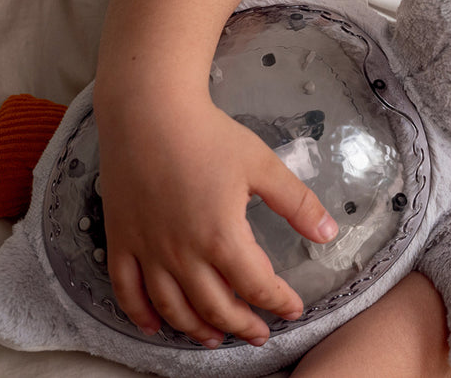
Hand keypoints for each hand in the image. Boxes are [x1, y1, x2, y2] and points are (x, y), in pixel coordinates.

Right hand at [96, 95, 337, 347]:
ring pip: (173, 308)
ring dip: (197, 330)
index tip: (292, 310)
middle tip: (259, 334)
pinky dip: (142, 315)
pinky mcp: (121, 240)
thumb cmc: (209, 136)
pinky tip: (156, 326)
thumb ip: (297, 204)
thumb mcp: (264, 166)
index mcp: (222, 236)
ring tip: (216, 339)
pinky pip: (127, 291)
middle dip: (242, 325)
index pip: (256, 286)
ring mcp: (148, 250)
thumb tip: (329, 232)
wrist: (149, 112)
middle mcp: (182, 253)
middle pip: (215, 307)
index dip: (277, 303)